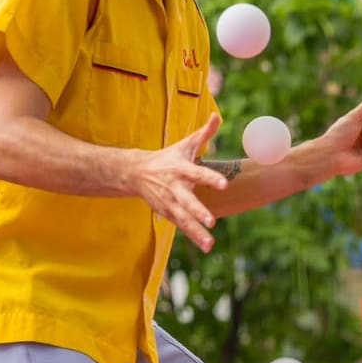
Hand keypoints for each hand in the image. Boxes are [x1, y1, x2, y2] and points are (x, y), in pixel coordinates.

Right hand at [133, 113, 222, 251]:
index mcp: (180, 169)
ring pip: (184, 219)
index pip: (198, 173)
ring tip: (210, 244)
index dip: (210, 178)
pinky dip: (193, 237)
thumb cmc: (168, 158)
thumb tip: (218, 115)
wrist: (137, 173)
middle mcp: (175, 188)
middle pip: (187, 201)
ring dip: (196, 232)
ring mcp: (170, 203)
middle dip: (198, 212)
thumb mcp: (185, 144)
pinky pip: (182, 227)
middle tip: (211, 221)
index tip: (224, 184)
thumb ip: (204, 133)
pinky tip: (206, 247)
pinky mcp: (168, 213)